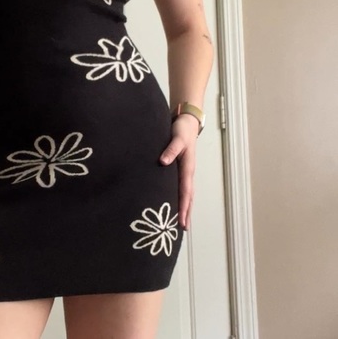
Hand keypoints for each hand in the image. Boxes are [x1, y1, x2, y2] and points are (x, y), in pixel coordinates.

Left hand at [159, 114, 197, 229]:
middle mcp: (187, 172)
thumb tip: (163, 162)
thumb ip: (170, 150)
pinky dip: (180, 198)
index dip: (183, 207)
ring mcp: (184, 171)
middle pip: (188, 197)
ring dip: (184, 207)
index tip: (181, 221)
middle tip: (183, 229)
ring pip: (185, 193)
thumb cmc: (181, 130)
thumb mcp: (176, 138)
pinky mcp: (179, 169)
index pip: (185, 192)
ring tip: (181, 223)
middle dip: (186, 213)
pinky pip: (180, 187)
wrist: (186, 122)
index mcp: (187, 168)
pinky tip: (173, 203)